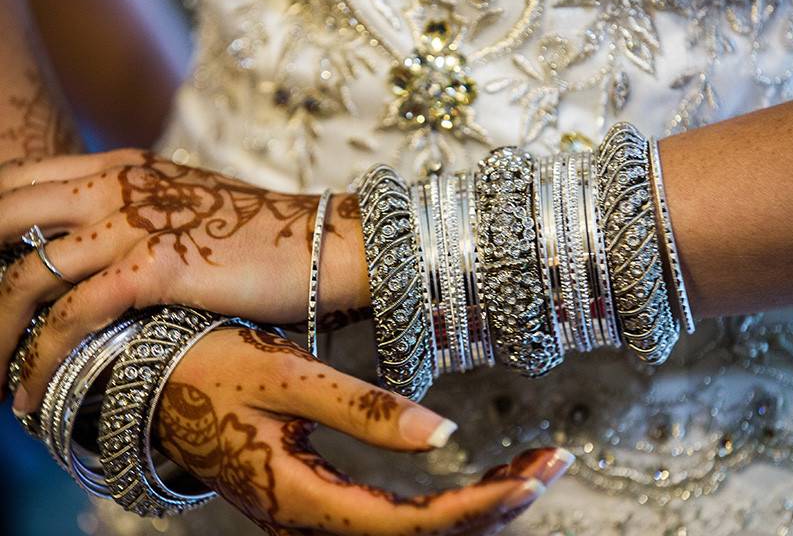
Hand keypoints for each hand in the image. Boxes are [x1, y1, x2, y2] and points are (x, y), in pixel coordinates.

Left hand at [0, 150, 369, 413]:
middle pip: (2, 218)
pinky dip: (42, 359)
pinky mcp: (158, 266)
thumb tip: (93, 260)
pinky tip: (30, 394)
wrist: (323, 244)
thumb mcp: (184, 210)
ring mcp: (135, 223)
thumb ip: (135, 216)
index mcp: (121, 166)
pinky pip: (75, 316)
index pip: (18, 184)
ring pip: (26, 276)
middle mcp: (118, 184)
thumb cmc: (261, 235)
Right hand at [158, 327, 571, 535]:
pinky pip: (389, 517)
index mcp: (301, 498)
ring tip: (528, 469)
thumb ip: (360, 410)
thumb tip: (443, 438)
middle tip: (551, 463)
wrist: (143, 382)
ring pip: (407, 533)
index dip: (480, 506)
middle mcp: (308, 521)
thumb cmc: (206, 370)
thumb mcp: (283, 375)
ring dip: (472, 507)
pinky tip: (471, 482)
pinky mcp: (310, 498)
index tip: (537, 472)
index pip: (410, 525)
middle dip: (492, 508)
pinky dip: (440, 503)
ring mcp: (308, 514)